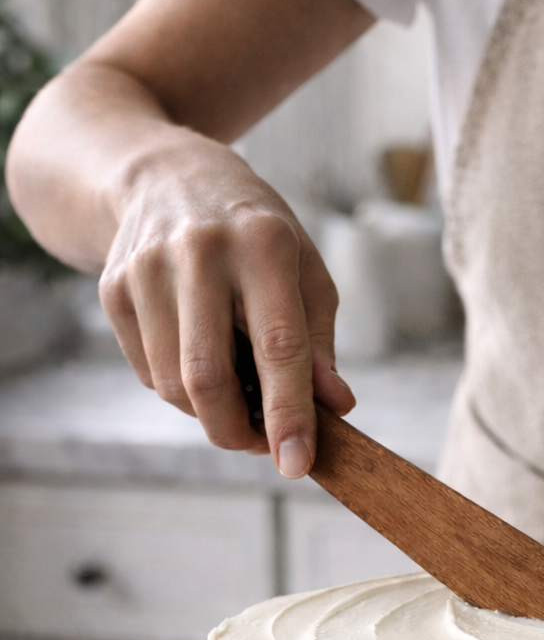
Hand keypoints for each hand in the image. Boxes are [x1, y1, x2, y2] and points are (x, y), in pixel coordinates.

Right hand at [99, 135, 353, 475]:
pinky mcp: (112, 288)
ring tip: (236, 390)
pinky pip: (149, 374)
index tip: (297, 465)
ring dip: (210, 413)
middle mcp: (199, 251)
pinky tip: (198, 355)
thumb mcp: (304, 270)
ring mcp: (146, 268)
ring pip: (175, 387)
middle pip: (209, 379)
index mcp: (263, 243)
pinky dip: (180, 389)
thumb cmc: (254, 233)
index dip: (288, 414)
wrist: (162, 174)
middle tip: (262, 442)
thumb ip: (318, 341)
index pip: (278, 348)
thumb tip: (335, 405)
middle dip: (238, 431)